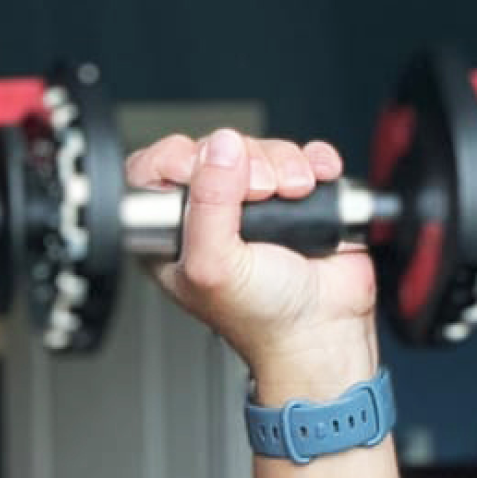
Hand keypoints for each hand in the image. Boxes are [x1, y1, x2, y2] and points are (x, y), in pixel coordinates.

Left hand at [125, 128, 377, 389]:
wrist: (322, 328)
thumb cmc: (261, 317)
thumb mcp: (215, 266)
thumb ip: (207, 205)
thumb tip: (219, 151)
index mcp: (172, 233)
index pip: (153, 171)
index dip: (177, 160)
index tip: (204, 171)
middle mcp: (208, 214)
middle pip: (213, 150)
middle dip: (244, 161)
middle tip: (259, 195)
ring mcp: (253, 203)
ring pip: (260, 149)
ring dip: (284, 164)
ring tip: (293, 197)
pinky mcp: (294, 197)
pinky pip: (302, 154)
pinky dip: (314, 161)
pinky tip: (315, 184)